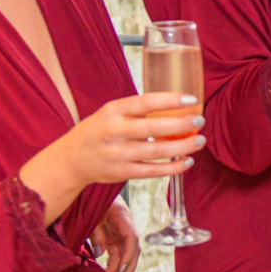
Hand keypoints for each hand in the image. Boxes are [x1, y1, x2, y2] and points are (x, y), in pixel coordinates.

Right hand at [20, 92, 204, 222]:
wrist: (71, 159)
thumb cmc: (97, 131)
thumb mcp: (110, 113)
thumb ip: (136, 110)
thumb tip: (175, 105)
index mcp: (112, 111)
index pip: (145, 102)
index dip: (170, 100)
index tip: (191, 98)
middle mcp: (114, 132)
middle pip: (154, 128)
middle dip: (181, 125)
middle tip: (199, 120)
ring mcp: (118, 154)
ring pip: (157, 152)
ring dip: (183, 147)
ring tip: (199, 141)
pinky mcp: (122, 173)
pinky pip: (153, 171)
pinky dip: (173, 167)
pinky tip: (187, 161)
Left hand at [90, 198, 140, 271]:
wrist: (91, 189)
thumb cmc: (90, 198)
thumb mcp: (91, 215)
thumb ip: (96, 233)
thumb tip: (101, 252)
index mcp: (123, 217)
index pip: (132, 239)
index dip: (128, 257)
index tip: (120, 271)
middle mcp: (125, 225)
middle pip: (133, 249)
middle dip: (128, 268)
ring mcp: (121, 231)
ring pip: (126, 252)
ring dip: (122, 268)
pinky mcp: (114, 235)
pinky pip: (118, 251)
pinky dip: (116, 263)